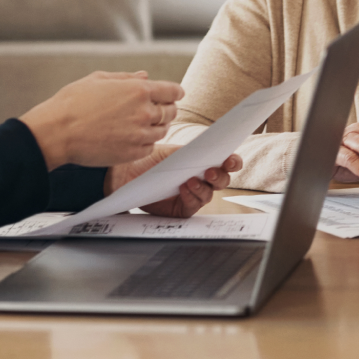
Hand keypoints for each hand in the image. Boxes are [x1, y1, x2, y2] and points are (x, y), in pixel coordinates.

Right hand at [19, 71, 182, 168]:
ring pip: (162, 130)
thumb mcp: (99, 79)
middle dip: (166, 108)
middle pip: (171, 111)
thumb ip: (126, 78)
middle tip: (157, 109)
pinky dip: (146, 142)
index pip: (173, 91)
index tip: (173, 94)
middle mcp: (144, 112)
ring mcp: (140, 135)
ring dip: (157, 126)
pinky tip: (134, 137)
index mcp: (138, 90)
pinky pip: (150, 147)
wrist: (57, 132)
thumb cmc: (73, 102)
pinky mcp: (132, 153)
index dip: (175, 92)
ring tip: (142, 123)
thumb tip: (145, 76)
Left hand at [105, 144, 242, 218]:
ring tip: (191, 181)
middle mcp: (201, 179)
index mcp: (202, 162)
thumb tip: (212, 150)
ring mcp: (192, 195)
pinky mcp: (182, 209)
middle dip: (220, 176)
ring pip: (209, 194)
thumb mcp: (173, 152)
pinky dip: (191, 197)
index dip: (232, 162)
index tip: (231, 161)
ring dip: (203, 187)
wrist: (126, 173)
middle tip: (211, 172)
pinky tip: (183, 190)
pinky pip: (193, 205)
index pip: (225, 163)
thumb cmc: (149, 160)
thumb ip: (194, 153)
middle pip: (222, 180)